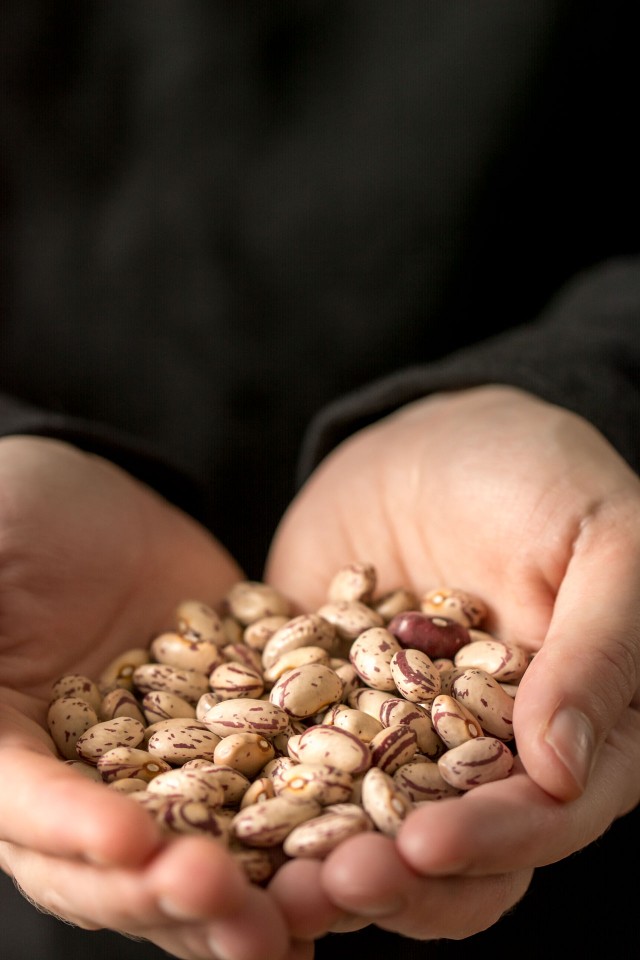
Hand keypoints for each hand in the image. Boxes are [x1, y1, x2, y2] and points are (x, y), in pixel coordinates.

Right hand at [0, 436, 307, 959]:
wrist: (98, 500)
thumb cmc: (16, 514)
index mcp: (5, 749)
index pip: (25, 805)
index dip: (71, 831)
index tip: (132, 842)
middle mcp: (80, 781)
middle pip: (115, 863)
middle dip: (171, 891)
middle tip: (230, 905)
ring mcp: (160, 767)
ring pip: (197, 850)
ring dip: (246, 895)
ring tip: (298, 923)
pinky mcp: (229, 740)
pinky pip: (267, 790)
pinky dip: (304, 831)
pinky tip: (350, 867)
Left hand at [264, 385, 639, 941]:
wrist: (434, 438)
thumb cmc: (539, 473)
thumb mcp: (602, 538)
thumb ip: (599, 649)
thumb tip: (562, 772)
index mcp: (576, 728)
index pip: (547, 815)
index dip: (492, 841)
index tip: (423, 847)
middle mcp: (490, 755)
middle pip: (457, 853)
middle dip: (397, 878)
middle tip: (330, 885)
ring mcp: (403, 739)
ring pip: (375, 832)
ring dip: (326, 863)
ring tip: (269, 879)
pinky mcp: (330, 712)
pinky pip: (299, 767)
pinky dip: (265, 796)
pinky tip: (220, 817)